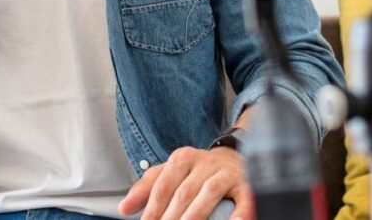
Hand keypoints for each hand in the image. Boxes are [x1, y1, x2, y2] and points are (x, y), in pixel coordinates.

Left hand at [118, 146, 253, 219]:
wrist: (235, 157)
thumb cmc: (198, 171)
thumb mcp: (171, 172)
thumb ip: (147, 188)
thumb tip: (124, 208)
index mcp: (183, 158)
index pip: (163, 186)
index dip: (153, 209)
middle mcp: (205, 162)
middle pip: (184, 192)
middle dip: (171, 217)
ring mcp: (226, 172)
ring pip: (209, 193)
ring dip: (195, 215)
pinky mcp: (246, 184)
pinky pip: (244, 199)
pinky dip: (239, 213)